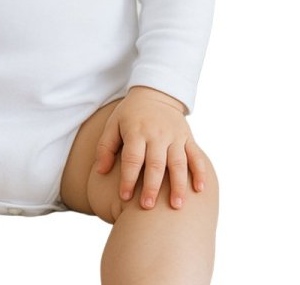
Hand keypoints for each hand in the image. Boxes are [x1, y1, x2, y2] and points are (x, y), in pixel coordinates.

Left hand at [95, 86, 207, 209]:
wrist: (156, 93)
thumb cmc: (130, 114)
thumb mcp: (113, 124)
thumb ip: (105, 147)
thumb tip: (100, 171)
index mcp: (136, 131)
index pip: (132, 158)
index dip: (128, 178)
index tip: (124, 196)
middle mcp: (157, 134)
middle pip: (156, 163)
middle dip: (152, 186)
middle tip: (147, 207)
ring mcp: (175, 136)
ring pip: (178, 163)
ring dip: (178, 185)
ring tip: (176, 206)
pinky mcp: (187, 138)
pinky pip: (196, 156)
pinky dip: (200, 172)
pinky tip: (199, 189)